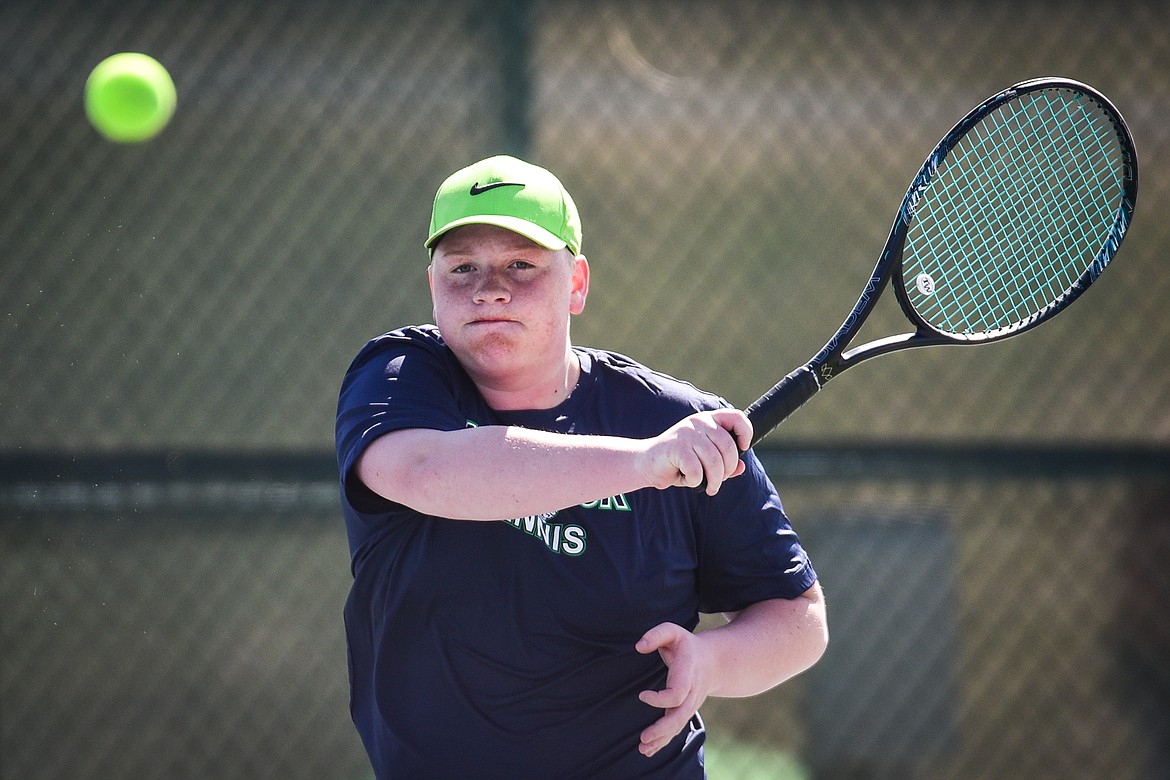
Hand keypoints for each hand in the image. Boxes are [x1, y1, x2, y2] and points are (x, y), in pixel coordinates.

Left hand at [635, 622, 714, 757]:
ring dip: (661, 740)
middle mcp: (692, 692)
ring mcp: (690, 704)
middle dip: (662, 729)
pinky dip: (664, 741)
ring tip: (642, 749)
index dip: (660, 699)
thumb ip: (656, 635)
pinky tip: (649, 750)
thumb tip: (639, 646)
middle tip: (643, 738)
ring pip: (678, 726)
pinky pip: (676, 729)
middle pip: (679, 716)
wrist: (713, 661)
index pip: (677, 693)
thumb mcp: (673, 632)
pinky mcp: (685, 711)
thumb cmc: (686, 645)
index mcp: (688, 673)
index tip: (641, 695)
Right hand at [637, 409, 750, 494]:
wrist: (647, 464)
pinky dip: (695, 481)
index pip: (737, 417)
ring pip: (714, 460)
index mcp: (708, 420)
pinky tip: (689, 481)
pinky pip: (696, 469)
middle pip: (728, 446)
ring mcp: (687, 432)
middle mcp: (699, 421)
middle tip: (718, 481)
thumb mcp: (705, 462)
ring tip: (710, 487)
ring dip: (715, 480)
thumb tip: (741, 467)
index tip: (742, 449)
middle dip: (727, 470)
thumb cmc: (678, 463)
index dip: (746, 433)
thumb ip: (723, 463)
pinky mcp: (676, 447)